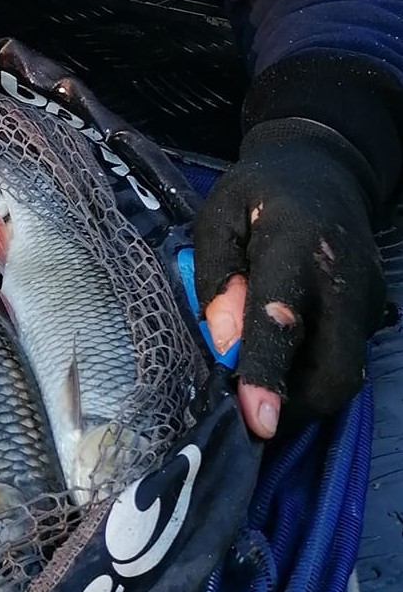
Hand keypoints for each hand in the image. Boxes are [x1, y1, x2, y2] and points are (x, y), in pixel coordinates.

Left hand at [194, 118, 386, 437]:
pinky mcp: (374, 311)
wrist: (323, 170)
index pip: (281, 320)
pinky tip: (283, 359)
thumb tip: (225, 343)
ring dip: (302, 393)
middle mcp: (344, 280)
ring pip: (344, 373)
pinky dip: (313, 372)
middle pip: (334, 370)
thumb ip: (217, 277)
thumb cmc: (258, 193)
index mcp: (295, 247)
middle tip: (247, 410)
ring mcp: (368, 298)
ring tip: (259, 383)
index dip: (268, 373)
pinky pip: (346, 357)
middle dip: (293, 404)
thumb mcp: (219, 218)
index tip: (257, 421)